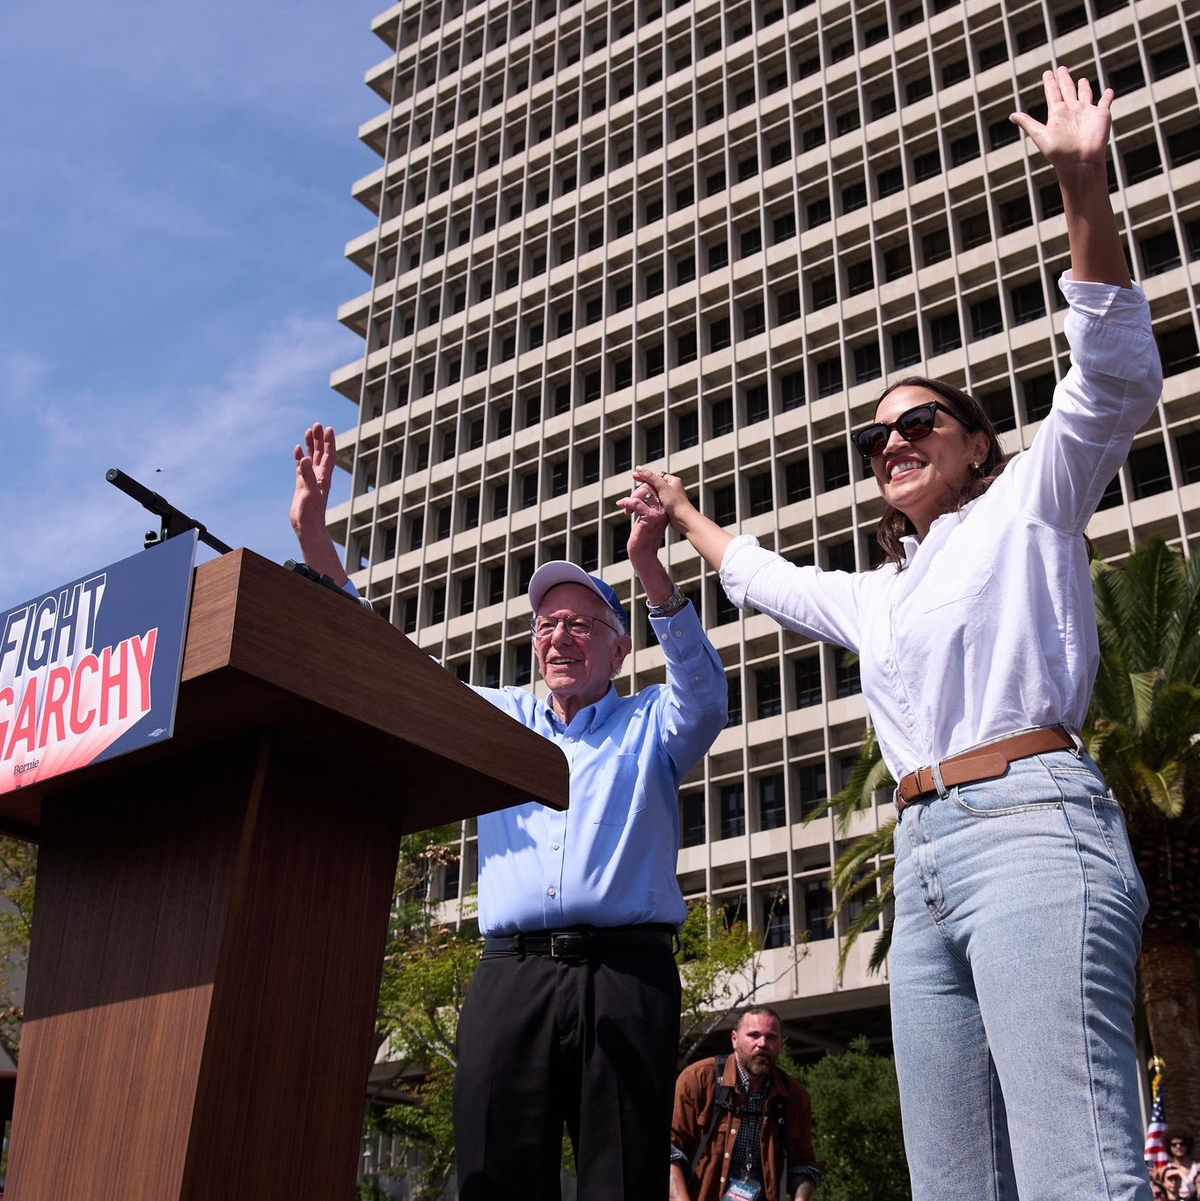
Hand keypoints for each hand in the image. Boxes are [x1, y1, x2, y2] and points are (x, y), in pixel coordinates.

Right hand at [289, 422, 347, 584]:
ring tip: (308, 431)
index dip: (328, 442)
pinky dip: (300, 457)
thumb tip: (306, 458)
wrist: (307, 528)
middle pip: (321, 453)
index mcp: (323, 478)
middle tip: (316, 425)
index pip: (328, 456)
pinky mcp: (302, 485)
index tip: (327, 429)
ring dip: (311, 445)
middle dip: (319, 439)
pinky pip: (302, 467)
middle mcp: (319, 477)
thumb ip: (308, 475)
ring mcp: (311, 480)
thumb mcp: (309, 492)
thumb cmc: (311, 514)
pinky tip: (298, 450)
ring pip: (312, 458)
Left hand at [616, 478, 669, 558]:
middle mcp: (665, 510)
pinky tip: (620, 503)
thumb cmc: (643, 538)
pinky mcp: (650, 517)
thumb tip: (641, 493)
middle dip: (638, 490)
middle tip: (629, 500)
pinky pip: (636, 502)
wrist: (643, 554)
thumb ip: (647, 506)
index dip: (645, 486)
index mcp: (665, 510)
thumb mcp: (647, 519)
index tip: (635, 492)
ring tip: (624, 504)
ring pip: (644, 493)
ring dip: (632, 496)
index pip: (657, 489)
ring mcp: (658, 513)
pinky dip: (626, 502)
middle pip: (652, 488)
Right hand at [626, 466, 693, 529]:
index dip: (644, 475)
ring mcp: (669, 497)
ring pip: (654, 493)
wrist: (683, 519)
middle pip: (653, 484)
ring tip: (637, 497)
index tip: (634, 476)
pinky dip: (649, 501)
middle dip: (644, 486)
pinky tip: (644, 503)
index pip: (655, 474)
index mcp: (672, 480)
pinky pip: (655, 501)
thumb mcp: (661, 487)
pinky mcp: (667, 505)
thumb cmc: (676, 502)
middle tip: (635, 489)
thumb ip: (650, 477)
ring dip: (646, 494)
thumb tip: (639, 468)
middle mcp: (672, 487)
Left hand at [1010, 66, 1112, 175]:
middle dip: (1064, 79)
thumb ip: (1027, 123)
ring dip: (1083, 87)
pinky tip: (1108, 91)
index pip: (1053, 94)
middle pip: (1067, 90)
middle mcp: (1071, 111)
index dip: (1050, 83)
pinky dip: (1107, 96)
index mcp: (1057, 114)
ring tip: (1081, 79)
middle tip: (1061, 68)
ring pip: (1085, 94)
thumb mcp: (1040, 135)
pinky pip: (1105, 102)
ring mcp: (1086, 112)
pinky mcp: (1101, 114)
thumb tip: (1011, 115)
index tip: (1047, 73)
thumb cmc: (1059, 152)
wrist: (1079, 162)